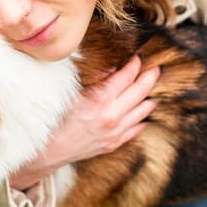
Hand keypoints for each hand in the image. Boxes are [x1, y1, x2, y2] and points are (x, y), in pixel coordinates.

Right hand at [9, 55, 159, 189]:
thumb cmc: (57, 117)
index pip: (126, 76)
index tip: (138, 58)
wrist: (49, 149)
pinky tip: (145, 111)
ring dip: (151, 97)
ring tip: (154, 88)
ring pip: (144, 111)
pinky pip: (137, 128)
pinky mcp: (115, 143)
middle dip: (150, 76)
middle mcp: (112, 116)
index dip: (135, 65)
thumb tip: (114, 68)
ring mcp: (116, 132)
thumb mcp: (73, 92)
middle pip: (141, 91)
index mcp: (100, 99)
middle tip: (156, 68)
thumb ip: (96, 80)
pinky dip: (144, 117)